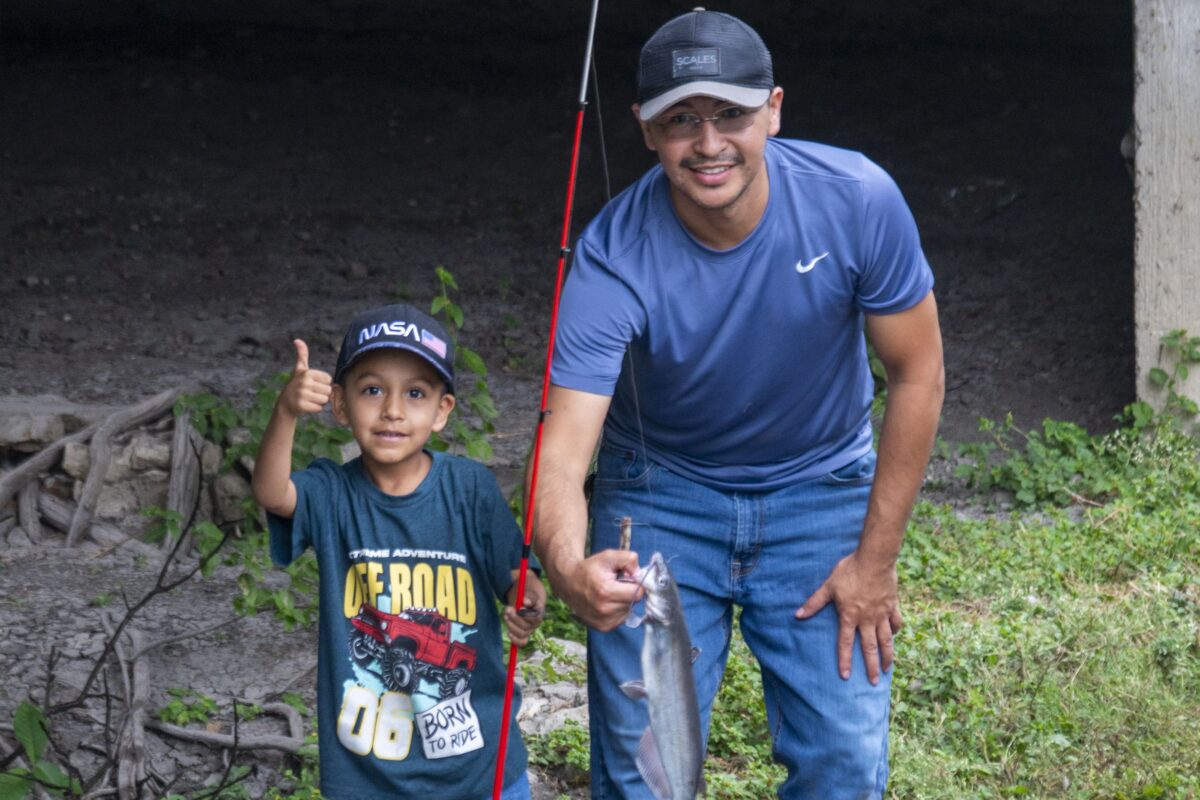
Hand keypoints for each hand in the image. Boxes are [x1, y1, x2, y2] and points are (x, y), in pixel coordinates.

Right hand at [278, 339, 331, 417]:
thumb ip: (302, 355)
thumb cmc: (296, 384)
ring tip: (309, 399)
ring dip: (319, 401)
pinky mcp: (301, 406)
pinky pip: (319, 408)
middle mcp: (304, 382)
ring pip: (325, 400)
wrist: (285, 403)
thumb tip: (297, 340)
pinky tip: (307, 405)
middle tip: (311, 393)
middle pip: (328, 390)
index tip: (313, 384)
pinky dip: (315, 409)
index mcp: (307, 373)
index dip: (323, 383)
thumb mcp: (299, 369)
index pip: (329, 380)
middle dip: (322, 393)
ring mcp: (302, 395)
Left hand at [503, 571, 546, 646]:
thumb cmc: (527, 597)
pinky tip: (508, 633)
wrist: (525, 601)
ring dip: (511, 626)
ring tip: (505, 615)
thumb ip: (528, 597)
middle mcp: (536, 624)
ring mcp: (530, 630)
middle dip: (515, 619)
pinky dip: (515, 640)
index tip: (518, 608)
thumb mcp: (529, 594)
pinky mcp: (524, 635)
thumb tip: (525, 601)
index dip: (525, 615)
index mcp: (539, 613)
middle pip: (526, 626)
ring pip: (522, 634)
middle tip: (508, 609)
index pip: (534, 618)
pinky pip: (521, 643)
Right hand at [549, 549, 642, 631]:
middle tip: (616, 584)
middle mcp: (604, 610)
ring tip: (609, 593)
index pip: (637, 593)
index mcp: (606, 591)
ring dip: (623, 602)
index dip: (635, 583)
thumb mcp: (608, 557)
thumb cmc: (590, 569)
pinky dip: (618, 610)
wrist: (568, 583)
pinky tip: (607, 602)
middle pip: (633, 602)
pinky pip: (622, 618)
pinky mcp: (603, 628)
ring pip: (628, 611)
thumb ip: (628, 559)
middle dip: (629, 592)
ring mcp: (603, 621)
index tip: (626, 578)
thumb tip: (639, 573)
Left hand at [795, 551, 902, 684]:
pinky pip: (896, 623)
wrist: (874, 559)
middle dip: (871, 667)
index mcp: (850, 616)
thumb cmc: (849, 571)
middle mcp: (867, 619)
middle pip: (869, 648)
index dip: (844, 661)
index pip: (845, 643)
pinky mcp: (892, 605)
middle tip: (874, 682)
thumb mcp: (828, 586)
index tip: (846, 676)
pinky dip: (895, 631)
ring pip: (886, 640)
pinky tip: (894, 637)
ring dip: (886, 656)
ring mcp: (882, 614)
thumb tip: (797, 614)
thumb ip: (814, 602)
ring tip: (887, 669)